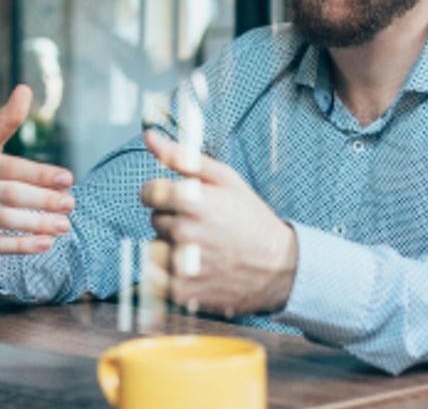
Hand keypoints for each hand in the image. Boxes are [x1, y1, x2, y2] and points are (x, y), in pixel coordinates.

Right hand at [0, 85, 75, 253]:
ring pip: (0, 220)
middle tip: (71, 205)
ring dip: (36, 225)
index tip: (68, 179)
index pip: (7, 166)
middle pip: (7, 194)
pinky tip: (42, 245)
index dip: (40, 174)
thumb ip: (4, 123)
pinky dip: (17, 247)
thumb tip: (25, 89)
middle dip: (43, 200)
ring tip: (63, 226)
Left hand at [139, 131, 297, 316]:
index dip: (164, 195)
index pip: (148, 192)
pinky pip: (156, 277)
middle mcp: (184, 231)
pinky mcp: (182, 291)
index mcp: (192, 200)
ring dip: (171, 248)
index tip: (180, 201)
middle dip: (174, 220)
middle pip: (155, 220)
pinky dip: (171, 274)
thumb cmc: (252, 219)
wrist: (279, 267)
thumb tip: (150, 137)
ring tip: (201, 249)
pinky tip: (197, 268)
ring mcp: (182, 264)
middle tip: (204, 226)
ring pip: (155, 248)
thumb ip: (183, 157)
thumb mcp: (225, 179)